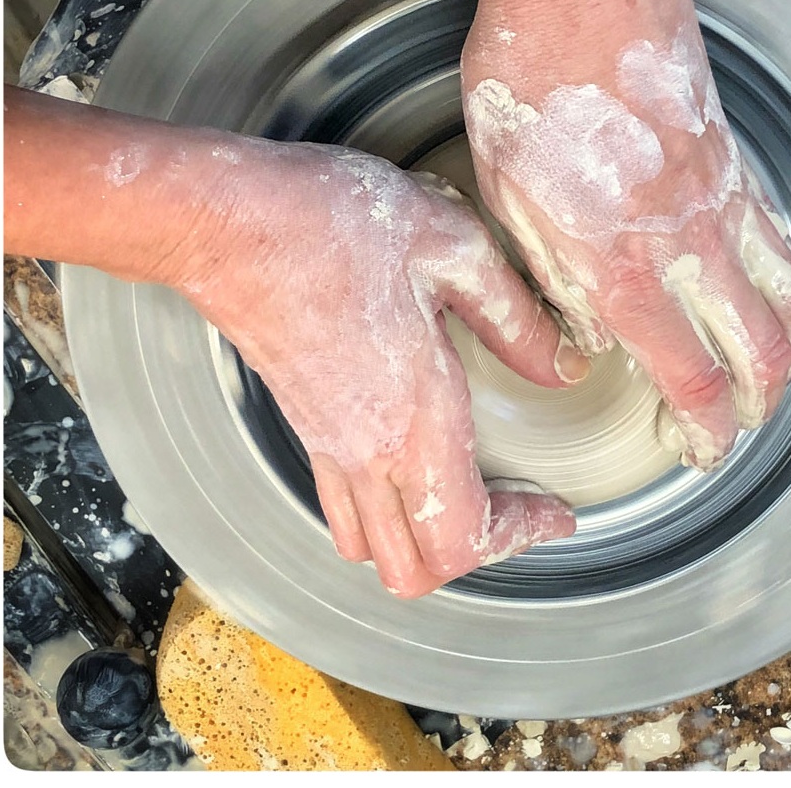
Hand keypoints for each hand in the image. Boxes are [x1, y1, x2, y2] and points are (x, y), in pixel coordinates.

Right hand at [175, 137, 584, 596]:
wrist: (226, 220)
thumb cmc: (334, 225)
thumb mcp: (453, 247)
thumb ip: (515, 317)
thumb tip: (563, 366)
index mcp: (414, 420)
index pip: (466, 538)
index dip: (522, 538)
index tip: (557, 514)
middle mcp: (367, 452)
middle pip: (416, 570)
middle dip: (477, 552)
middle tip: (519, 506)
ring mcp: (326, 445)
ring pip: (373, 549)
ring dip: (427, 540)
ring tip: (470, 493)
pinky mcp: (303, 424)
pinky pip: (344, 505)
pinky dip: (384, 514)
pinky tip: (413, 460)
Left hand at [460, 0, 790, 468]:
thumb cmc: (530, 78)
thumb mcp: (507, 191)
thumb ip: (554, 275)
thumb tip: (591, 333)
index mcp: (621, 261)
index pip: (687, 374)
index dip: (704, 428)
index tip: (696, 449)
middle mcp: (688, 241)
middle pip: (759, 352)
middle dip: (756, 408)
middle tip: (732, 429)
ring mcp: (722, 199)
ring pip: (790, 300)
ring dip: (788, 354)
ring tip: (769, 380)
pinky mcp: (735, 161)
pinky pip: (783, 237)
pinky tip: (789, 298)